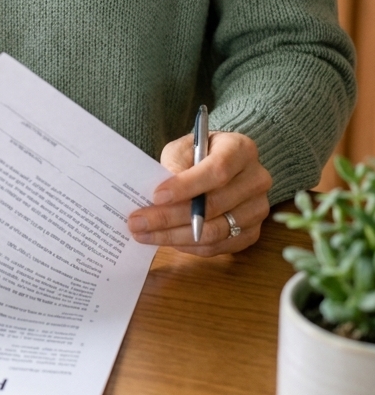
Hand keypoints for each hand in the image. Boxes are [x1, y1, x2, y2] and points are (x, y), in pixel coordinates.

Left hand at [127, 131, 271, 255]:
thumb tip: (160, 198)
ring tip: (144, 234)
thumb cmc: (199, 154)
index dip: (186, 186)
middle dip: (170, 217)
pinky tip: (166, 240)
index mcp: (242, 149)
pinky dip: (188, 246)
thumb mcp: (184, 147)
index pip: (217, 170)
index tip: (156, 196)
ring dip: (174, 237)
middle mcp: (256, 179)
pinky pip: (218, 247)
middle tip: (137, 222)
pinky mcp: (252, 233)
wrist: (223, 165)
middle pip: (214, 205)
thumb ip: (174, 164)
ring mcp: (258, 209)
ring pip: (214, 231)